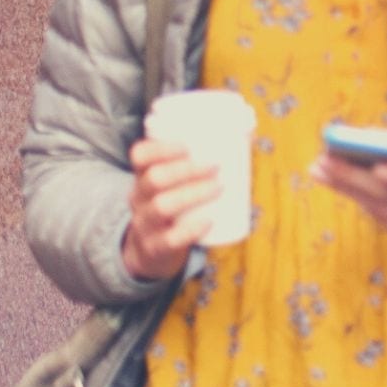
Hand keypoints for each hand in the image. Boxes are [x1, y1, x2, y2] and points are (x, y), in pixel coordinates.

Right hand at [123, 140, 220, 280]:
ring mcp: (145, 224)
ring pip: (161, 206)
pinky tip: (209, 221)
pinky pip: (170, 239)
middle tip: (215, 166)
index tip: (187, 146)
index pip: (140, 156)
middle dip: (186, 169)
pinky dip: (191, 230)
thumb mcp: (171, 186)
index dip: (160, 148)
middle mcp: (139, 198)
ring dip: (194, 194)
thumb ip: (196, 162)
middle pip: (154, 179)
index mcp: (143, 178)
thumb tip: (248, 134)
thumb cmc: (172, 207)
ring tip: (219, 187)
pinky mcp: (156, 247)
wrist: (149, 252)